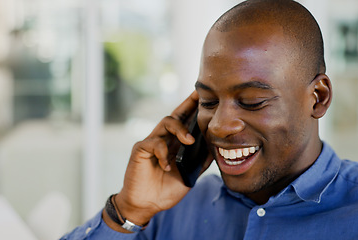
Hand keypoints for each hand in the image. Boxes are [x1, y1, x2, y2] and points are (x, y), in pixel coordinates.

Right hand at [103, 91, 211, 231]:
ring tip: (189, 141)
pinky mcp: (140, 150)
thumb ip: (200, 162)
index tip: (207, 97)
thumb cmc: (166, 189)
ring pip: (165, 123)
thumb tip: (216, 149)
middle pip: (176, 115)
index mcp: (175, 143)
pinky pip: (153, 143)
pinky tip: (167, 166)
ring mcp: (151, 143)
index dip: (194, 109)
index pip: (185, 122)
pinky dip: (162, 153)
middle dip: (188, 104)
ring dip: (179, 129)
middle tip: (199, 95)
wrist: (146, 204)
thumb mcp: (189, 175)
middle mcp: (163, 139)